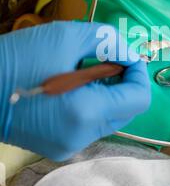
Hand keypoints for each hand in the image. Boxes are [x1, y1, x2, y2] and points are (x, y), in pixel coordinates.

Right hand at [0, 21, 150, 160]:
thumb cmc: (16, 59)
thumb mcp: (66, 37)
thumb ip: (108, 42)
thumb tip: (129, 54)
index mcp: (86, 112)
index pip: (138, 99)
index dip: (138, 74)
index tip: (127, 56)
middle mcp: (82, 137)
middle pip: (126, 111)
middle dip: (122, 83)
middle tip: (105, 60)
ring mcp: (69, 146)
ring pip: (108, 119)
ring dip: (105, 94)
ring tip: (82, 73)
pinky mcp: (57, 148)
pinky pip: (88, 126)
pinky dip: (89, 106)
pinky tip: (71, 89)